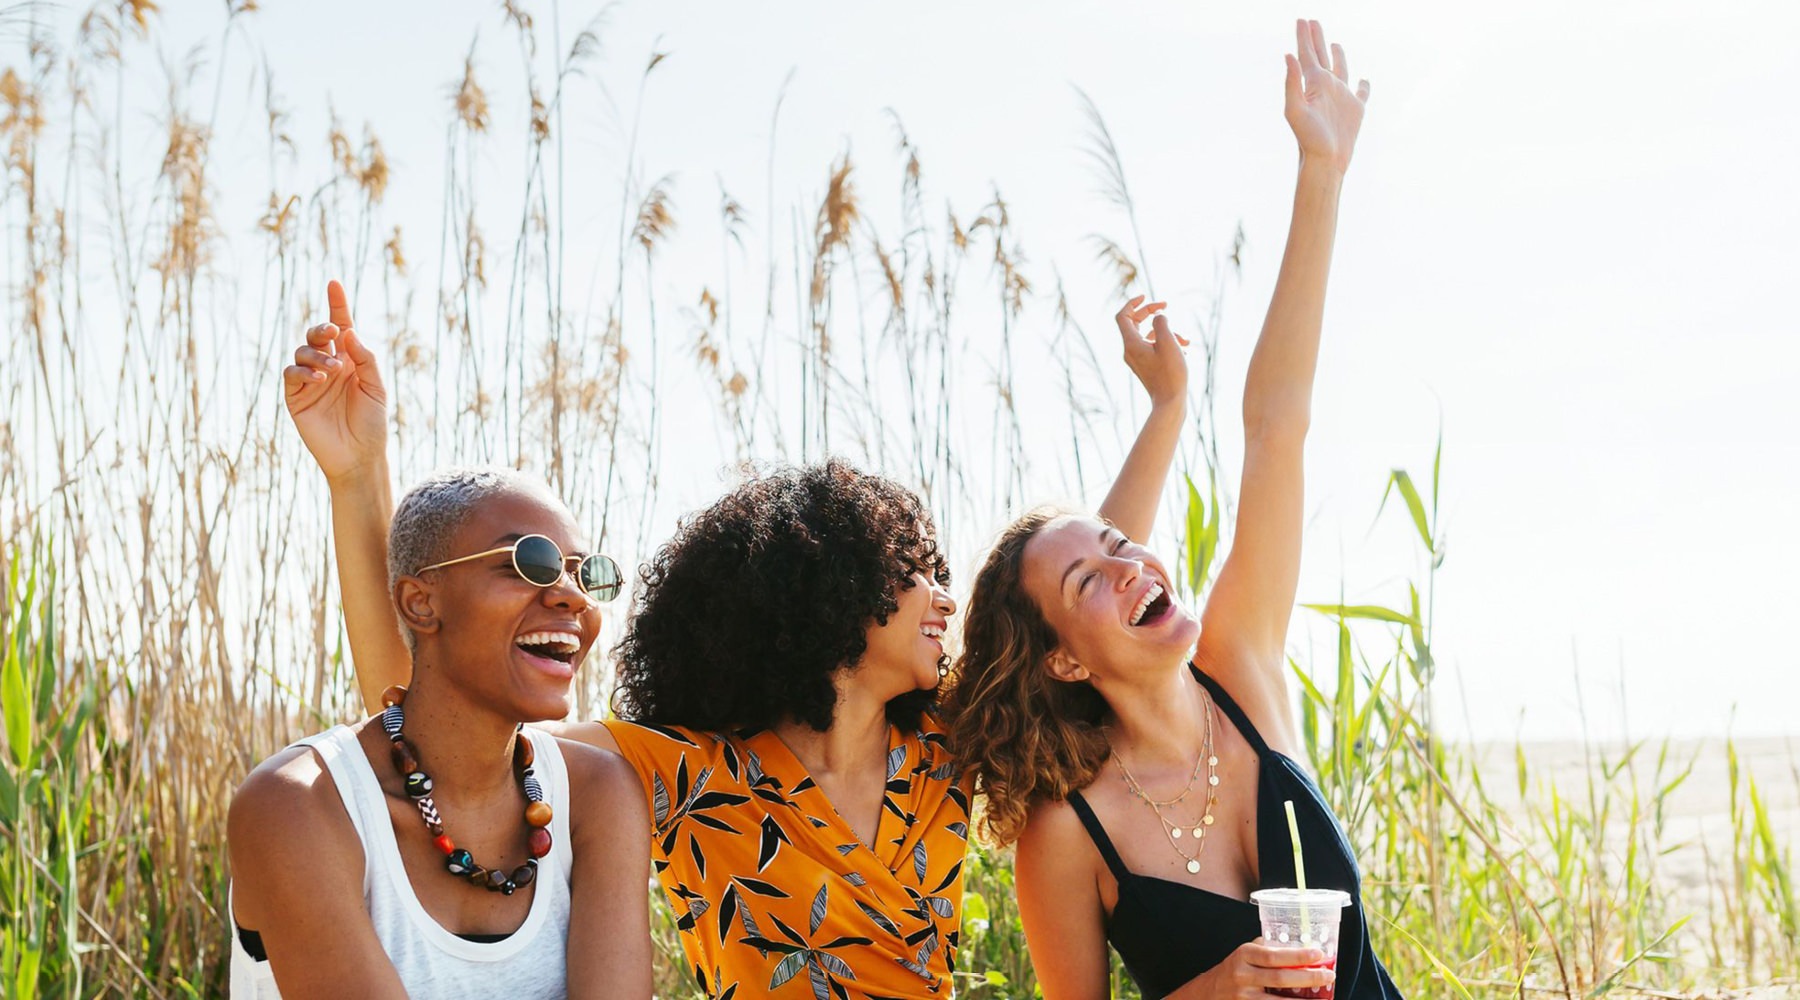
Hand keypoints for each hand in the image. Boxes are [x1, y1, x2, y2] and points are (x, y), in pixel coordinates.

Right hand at [283, 280, 389, 483]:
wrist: (359, 456)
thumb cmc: (372, 423)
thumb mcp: (376, 387)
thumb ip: (365, 358)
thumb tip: (348, 332)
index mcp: (350, 361)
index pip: (341, 327)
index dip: (337, 305)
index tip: (334, 283)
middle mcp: (328, 366)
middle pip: (317, 335)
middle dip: (322, 328)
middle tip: (333, 332)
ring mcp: (310, 381)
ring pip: (302, 351)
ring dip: (316, 354)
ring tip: (333, 370)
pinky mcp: (295, 397)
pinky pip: (292, 374)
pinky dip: (303, 370)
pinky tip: (320, 378)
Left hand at [1116, 295, 1188, 409]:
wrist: (1170, 403)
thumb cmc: (1170, 374)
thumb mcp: (1168, 343)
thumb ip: (1161, 324)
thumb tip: (1158, 318)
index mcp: (1131, 344)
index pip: (1123, 316)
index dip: (1133, 303)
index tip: (1146, 296)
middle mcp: (1130, 351)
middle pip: (1134, 323)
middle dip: (1151, 313)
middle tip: (1166, 307)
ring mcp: (1138, 360)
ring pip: (1148, 336)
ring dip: (1167, 332)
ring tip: (1185, 340)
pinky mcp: (1146, 367)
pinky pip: (1153, 348)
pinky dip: (1167, 344)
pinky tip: (1184, 351)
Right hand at [1169, 940, 1334, 998]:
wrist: (1209, 993)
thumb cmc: (1234, 970)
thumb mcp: (1245, 954)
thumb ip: (1268, 950)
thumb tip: (1301, 947)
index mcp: (1244, 955)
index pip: (1274, 955)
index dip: (1298, 956)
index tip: (1319, 955)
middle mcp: (1242, 976)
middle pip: (1281, 979)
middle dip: (1309, 978)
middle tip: (1329, 976)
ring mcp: (1244, 998)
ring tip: (1323, 997)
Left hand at [1284, 19, 1369, 173]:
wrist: (1325, 161)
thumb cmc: (1308, 139)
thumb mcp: (1295, 110)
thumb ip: (1291, 83)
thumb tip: (1288, 55)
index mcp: (1312, 84)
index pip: (1306, 54)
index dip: (1303, 37)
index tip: (1302, 19)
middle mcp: (1326, 87)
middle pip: (1320, 56)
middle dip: (1316, 38)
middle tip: (1312, 21)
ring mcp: (1341, 97)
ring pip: (1340, 69)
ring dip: (1337, 55)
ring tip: (1334, 43)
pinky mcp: (1355, 109)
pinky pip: (1361, 92)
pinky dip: (1363, 85)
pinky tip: (1363, 80)